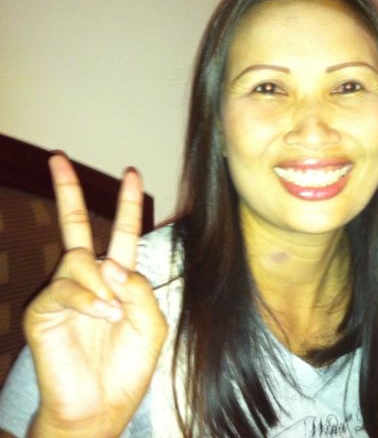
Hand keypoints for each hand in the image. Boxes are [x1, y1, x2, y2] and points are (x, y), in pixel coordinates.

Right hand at [24, 155, 166, 436]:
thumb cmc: (128, 365)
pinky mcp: (44, 310)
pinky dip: (89, 300)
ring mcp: (63, 292)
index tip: (132, 173)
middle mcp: (88, 278)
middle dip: (68, 191)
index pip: (122, 234)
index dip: (126, 204)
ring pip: (79, 260)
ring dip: (102, 285)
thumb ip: (140, 290)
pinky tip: (101, 316)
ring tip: (111, 314)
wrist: (102, 404)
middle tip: (59, 156)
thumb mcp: (151, 324)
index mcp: (117, 278)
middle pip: (76, 226)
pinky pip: (67, 288)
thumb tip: (112, 265)